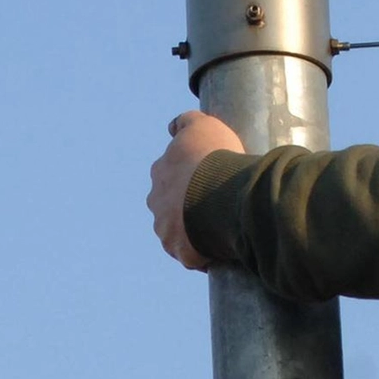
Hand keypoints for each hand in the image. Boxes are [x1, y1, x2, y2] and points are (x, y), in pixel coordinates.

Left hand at [147, 110, 243, 270]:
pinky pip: (192, 257)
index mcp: (161, 172)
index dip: (191, 178)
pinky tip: (222, 248)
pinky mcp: (180, 251)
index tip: (210, 180)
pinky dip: (204, 254)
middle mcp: (156, 200)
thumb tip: (173, 127)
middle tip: (217, 205)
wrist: (221, 193)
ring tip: (222, 229)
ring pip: (178, 233)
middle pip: (171, 206)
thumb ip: (187, 122)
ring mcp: (165, 228)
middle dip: (189, 207)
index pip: (171, 176)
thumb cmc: (214, 158)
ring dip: (194, 233)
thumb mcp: (203, 125)